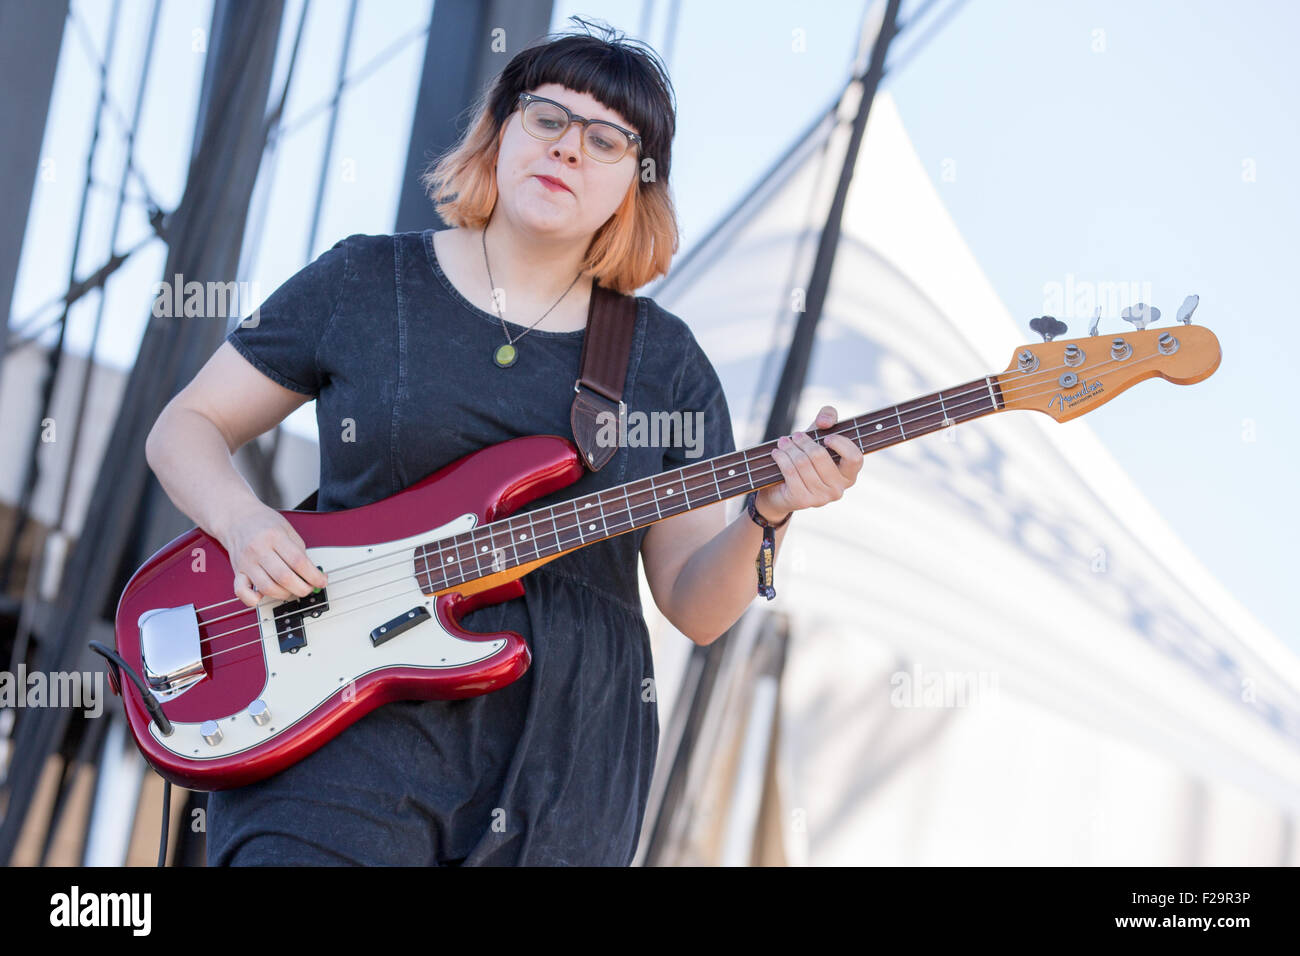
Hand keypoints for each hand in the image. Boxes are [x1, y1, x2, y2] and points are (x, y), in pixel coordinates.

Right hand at [217, 503, 327, 607]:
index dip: (314, 575)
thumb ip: (299, 551)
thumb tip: (312, 574)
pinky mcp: (237, 571)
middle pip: (284, 577)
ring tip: (292, 589)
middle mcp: (258, 549)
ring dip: (284, 594)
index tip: (322, 581)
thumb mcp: (288, 530)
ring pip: (267, 587)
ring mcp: (246, 562)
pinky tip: (263, 597)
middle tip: (309, 588)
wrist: (237, 517)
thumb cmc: (264, 523)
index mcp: (274, 536)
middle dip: (302, 588)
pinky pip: (241, 591)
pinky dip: (253, 600)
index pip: (298, 561)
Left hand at [755, 406, 862, 522]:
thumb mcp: (819, 434)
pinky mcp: (802, 501)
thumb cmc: (806, 458)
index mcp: (849, 475)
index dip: (840, 444)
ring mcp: (821, 498)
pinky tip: (777, 453)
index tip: (826, 437)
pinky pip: (790, 471)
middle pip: (820, 455)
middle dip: (804, 441)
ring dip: (789, 448)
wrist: (782, 489)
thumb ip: (829, 417)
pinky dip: (781, 458)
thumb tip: (825, 422)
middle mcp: (839, 489)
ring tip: (782, 442)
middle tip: (794, 436)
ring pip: (802, 462)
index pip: (854, 458)